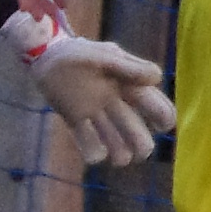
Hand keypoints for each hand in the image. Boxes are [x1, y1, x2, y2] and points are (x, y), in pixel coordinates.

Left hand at [0, 11, 176, 166]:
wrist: (47, 55)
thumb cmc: (80, 52)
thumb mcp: (106, 56)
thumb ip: (129, 67)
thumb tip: (158, 78)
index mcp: (127, 85)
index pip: (152, 103)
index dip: (163, 115)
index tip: (164, 125)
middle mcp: (115, 103)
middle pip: (135, 129)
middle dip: (142, 144)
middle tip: (140, 152)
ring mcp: (96, 114)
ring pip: (114, 139)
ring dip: (120, 152)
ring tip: (119, 159)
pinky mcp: (76, 121)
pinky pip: (87, 141)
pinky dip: (93, 151)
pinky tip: (96, 154)